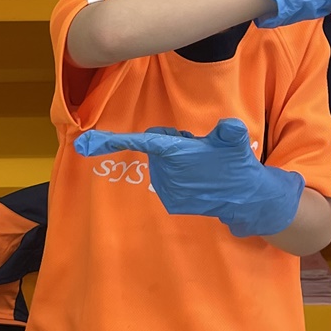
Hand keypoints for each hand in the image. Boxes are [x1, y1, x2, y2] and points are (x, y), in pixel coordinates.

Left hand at [73, 117, 305, 238]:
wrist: (246, 199)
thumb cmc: (238, 165)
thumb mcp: (235, 143)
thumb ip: (230, 133)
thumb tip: (229, 127)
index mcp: (175, 154)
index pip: (140, 142)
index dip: (110, 141)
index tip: (84, 144)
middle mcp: (165, 174)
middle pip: (157, 148)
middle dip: (172, 145)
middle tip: (197, 148)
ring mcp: (167, 191)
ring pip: (162, 164)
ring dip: (176, 162)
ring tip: (200, 166)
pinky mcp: (171, 203)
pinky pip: (168, 180)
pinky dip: (179, 177)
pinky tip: (198, 180)